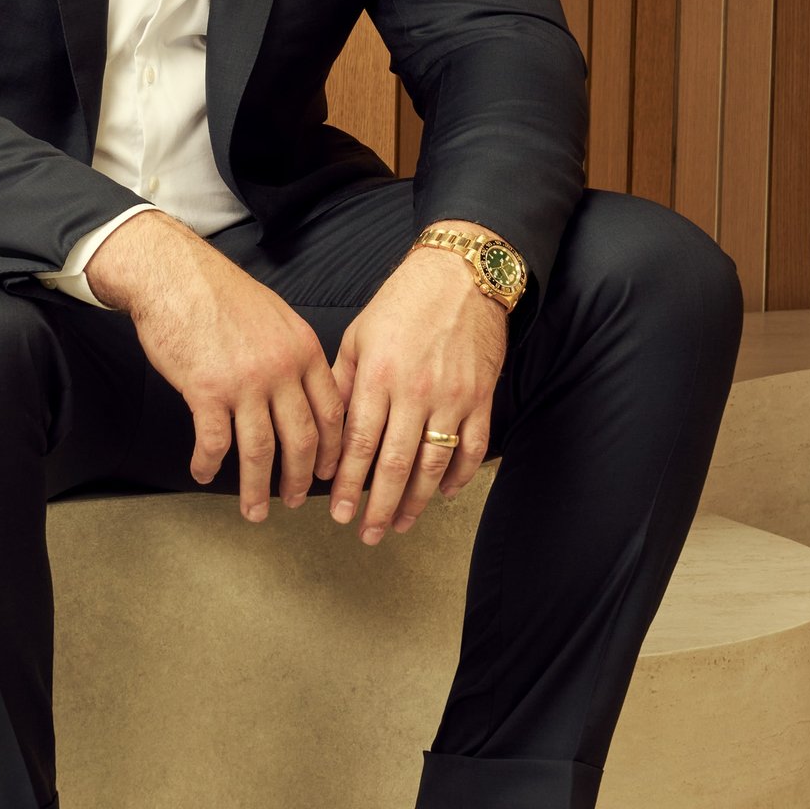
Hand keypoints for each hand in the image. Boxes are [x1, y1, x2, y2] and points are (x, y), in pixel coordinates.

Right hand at [85, 213, 344, 522]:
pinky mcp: (206, 391)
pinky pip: (215, 442)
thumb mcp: (275, 316)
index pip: (331, 412)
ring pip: (260, 451)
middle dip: (299, 480)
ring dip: (258, 488)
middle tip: (293, 502)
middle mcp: (280, 369)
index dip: (332, 450)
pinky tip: (204, 473)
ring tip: (255, 510)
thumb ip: (292, 354)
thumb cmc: (219, 294)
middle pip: (301, 439)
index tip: (328, 473)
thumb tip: (302, 391)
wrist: (173, 275)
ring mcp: (245, 382)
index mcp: (303, 350)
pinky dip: (209, 464)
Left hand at [326, 232, 509, 543]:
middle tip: (367, 533)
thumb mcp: (359, 335)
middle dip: (379, 506)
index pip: (360, 444)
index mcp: (379, 377)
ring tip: (401, 524)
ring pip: (434, 464)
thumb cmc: (403, 302)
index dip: (350, 484)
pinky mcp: (482, 397)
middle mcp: (415, 392)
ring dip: (415, 501)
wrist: (461, 275)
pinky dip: (459, 475)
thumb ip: (343, 382)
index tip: (339, 512)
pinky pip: (473, 447)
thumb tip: (328, 427)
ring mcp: (453, 398)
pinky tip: (443, 493)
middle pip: (395, 465)